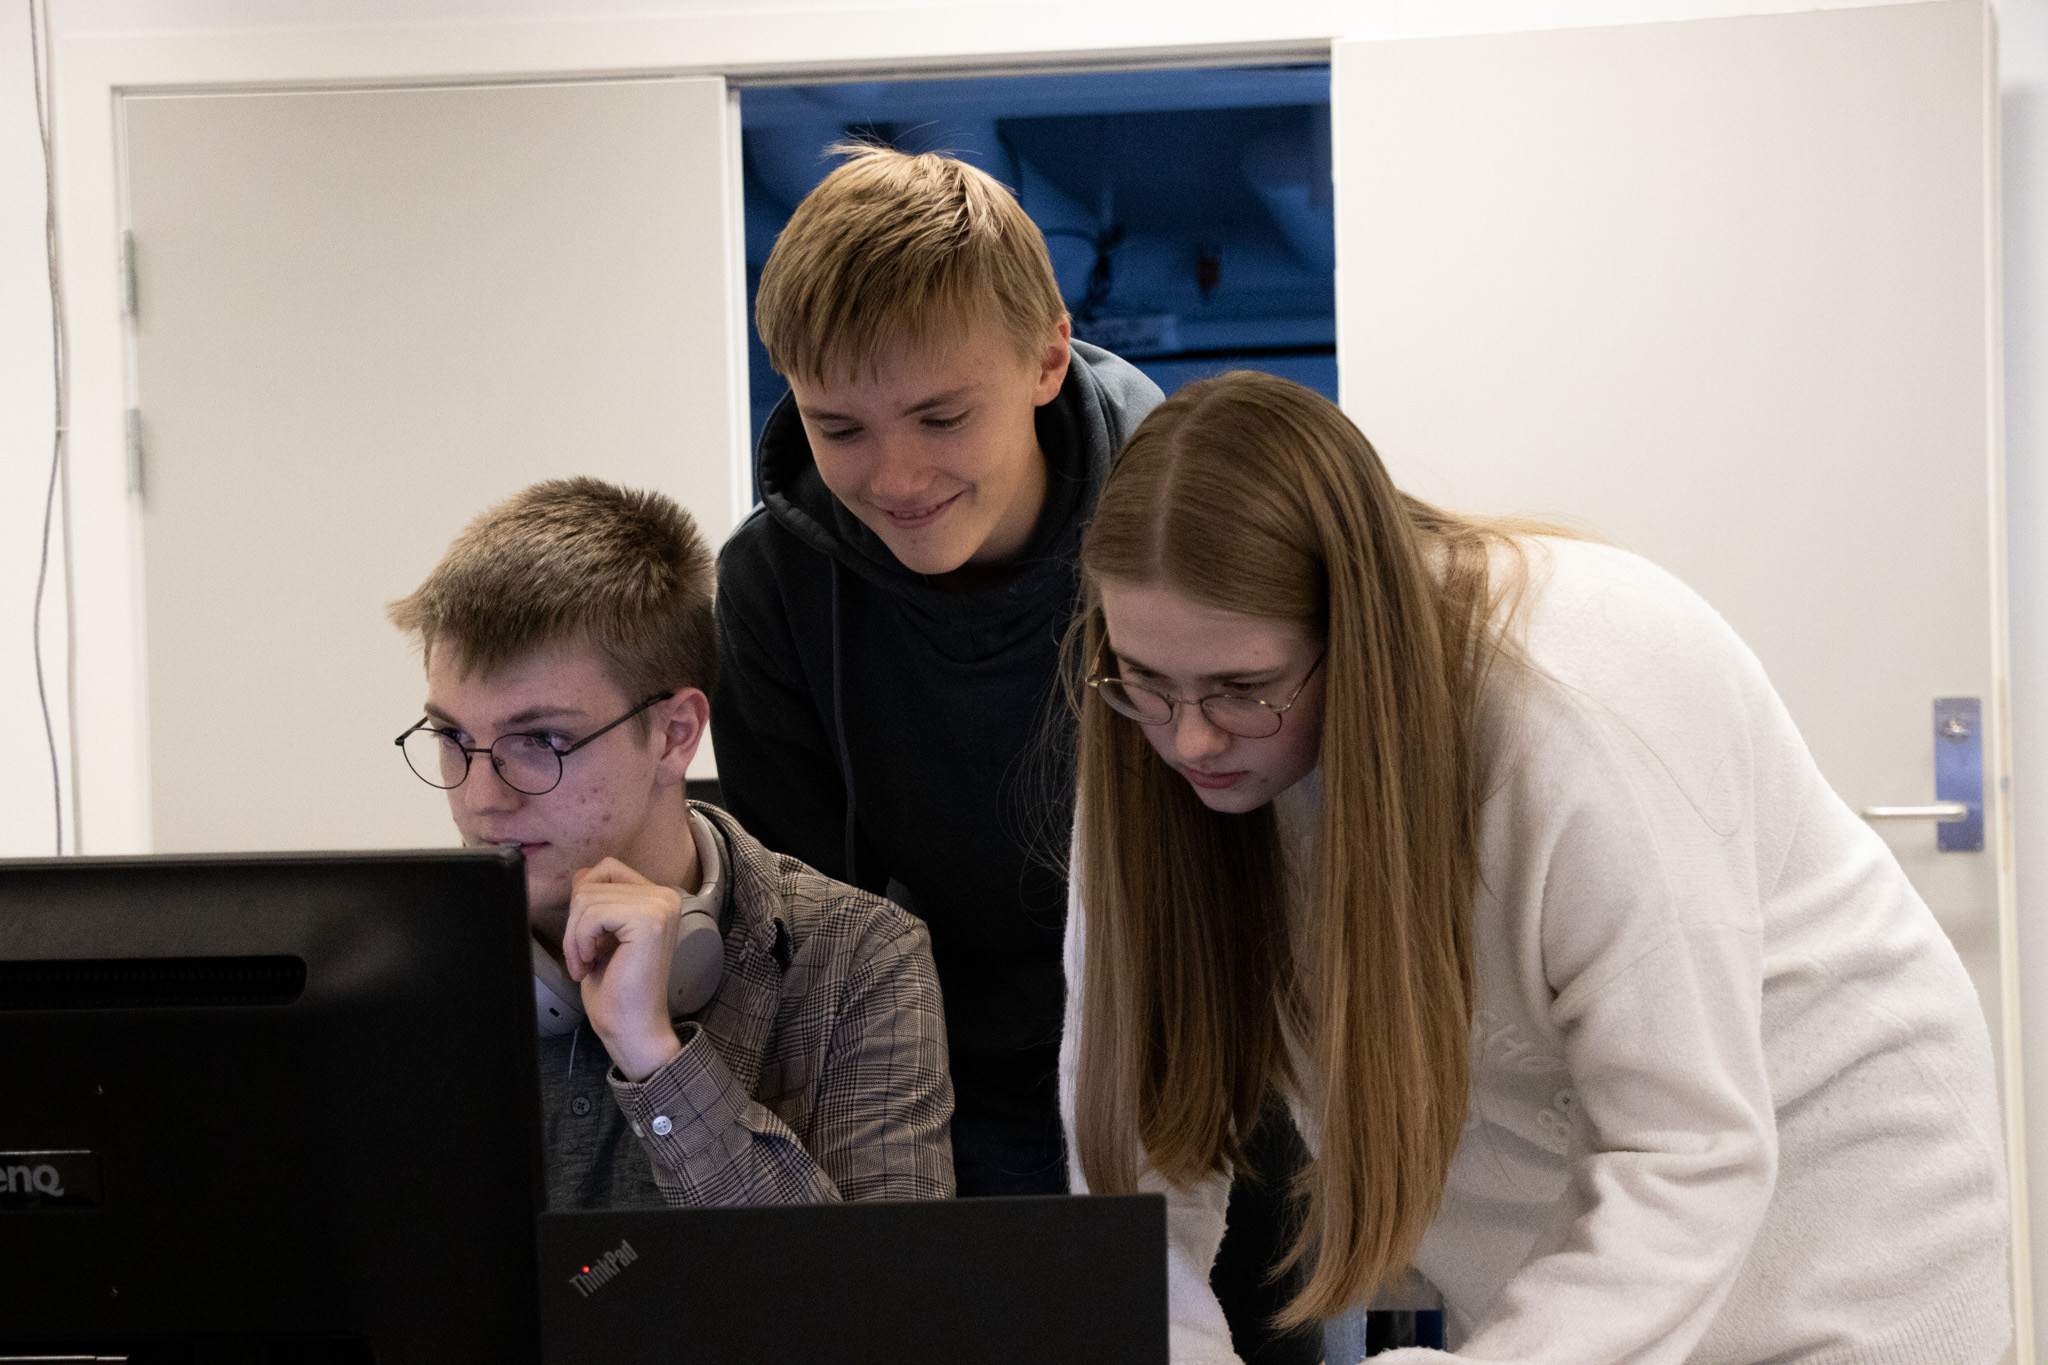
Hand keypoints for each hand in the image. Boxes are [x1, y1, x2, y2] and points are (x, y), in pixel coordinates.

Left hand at [563, 857, 686, 1081]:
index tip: (585, 941)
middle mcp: (664, 897)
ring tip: (586, 964)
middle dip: (574, 922)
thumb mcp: (601, 935)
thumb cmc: (617, 991)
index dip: (583, 902)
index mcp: (657, 898)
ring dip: (574, 936)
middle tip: (582, 958)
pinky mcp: (649, 920)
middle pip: (593, 881)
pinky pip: (592, 914)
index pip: (605, 870)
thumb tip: (582, 875)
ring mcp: (659, 907)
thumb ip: (598, 902)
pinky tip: (590, 963)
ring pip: (587, 898)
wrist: (633, 1028)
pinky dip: (580, 941)